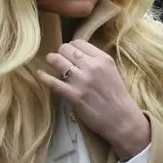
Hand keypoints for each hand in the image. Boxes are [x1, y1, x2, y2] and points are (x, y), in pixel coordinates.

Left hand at [37, 40, 150, 159]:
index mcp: (102, 59)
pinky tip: (41, 75)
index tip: (70, 54)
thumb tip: (76, 54)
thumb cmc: (117, 96)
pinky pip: (53, 82)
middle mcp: (92, 66)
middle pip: (66, 49)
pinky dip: (44, 77)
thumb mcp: (111, 71)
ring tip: (50, 63)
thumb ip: (96, 61)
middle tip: (60, 59)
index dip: (71, 47)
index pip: (79, 43)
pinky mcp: (74, 95)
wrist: (122, 119)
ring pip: (57, 61)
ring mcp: (82, 81)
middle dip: (60, 53)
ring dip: (51, 60)